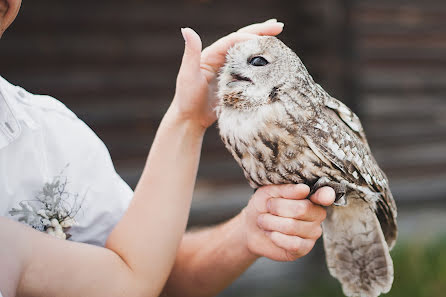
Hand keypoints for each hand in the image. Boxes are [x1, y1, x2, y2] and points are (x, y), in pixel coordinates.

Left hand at [169, 20, 283, 129]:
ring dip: (263, 44)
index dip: (249, 36)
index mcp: (212, 54)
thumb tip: (187, 29)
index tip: (264, 39)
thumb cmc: (186, 98)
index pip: (233, 40)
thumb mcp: (188, 74)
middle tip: (279, 26)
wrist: (191, 119)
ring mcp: (229, 70)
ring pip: (249, 52)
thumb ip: (191, 52)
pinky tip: (273, 62)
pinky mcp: (235, 82)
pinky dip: (262, 63)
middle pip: (243, 40)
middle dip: (261, 32)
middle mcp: (221, 58)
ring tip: (279, 37)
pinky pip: (250, 69)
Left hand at [241, 184, 334, 261]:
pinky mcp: (304, 248)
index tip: (323, 196)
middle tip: (268, 208)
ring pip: (292, 226)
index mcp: (311, 197)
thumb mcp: (269, 192)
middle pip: (301, 209)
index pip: (325, 195)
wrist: (251, 227)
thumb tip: (304, 189)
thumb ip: (286, 190)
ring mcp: (312, 232)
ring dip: (271, 222)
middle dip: (277, 208)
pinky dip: (276, 237)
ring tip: (264, 221)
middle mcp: (317, 214)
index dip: (326, 195)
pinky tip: (271, 234)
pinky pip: (293, 243)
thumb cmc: (263, 206)